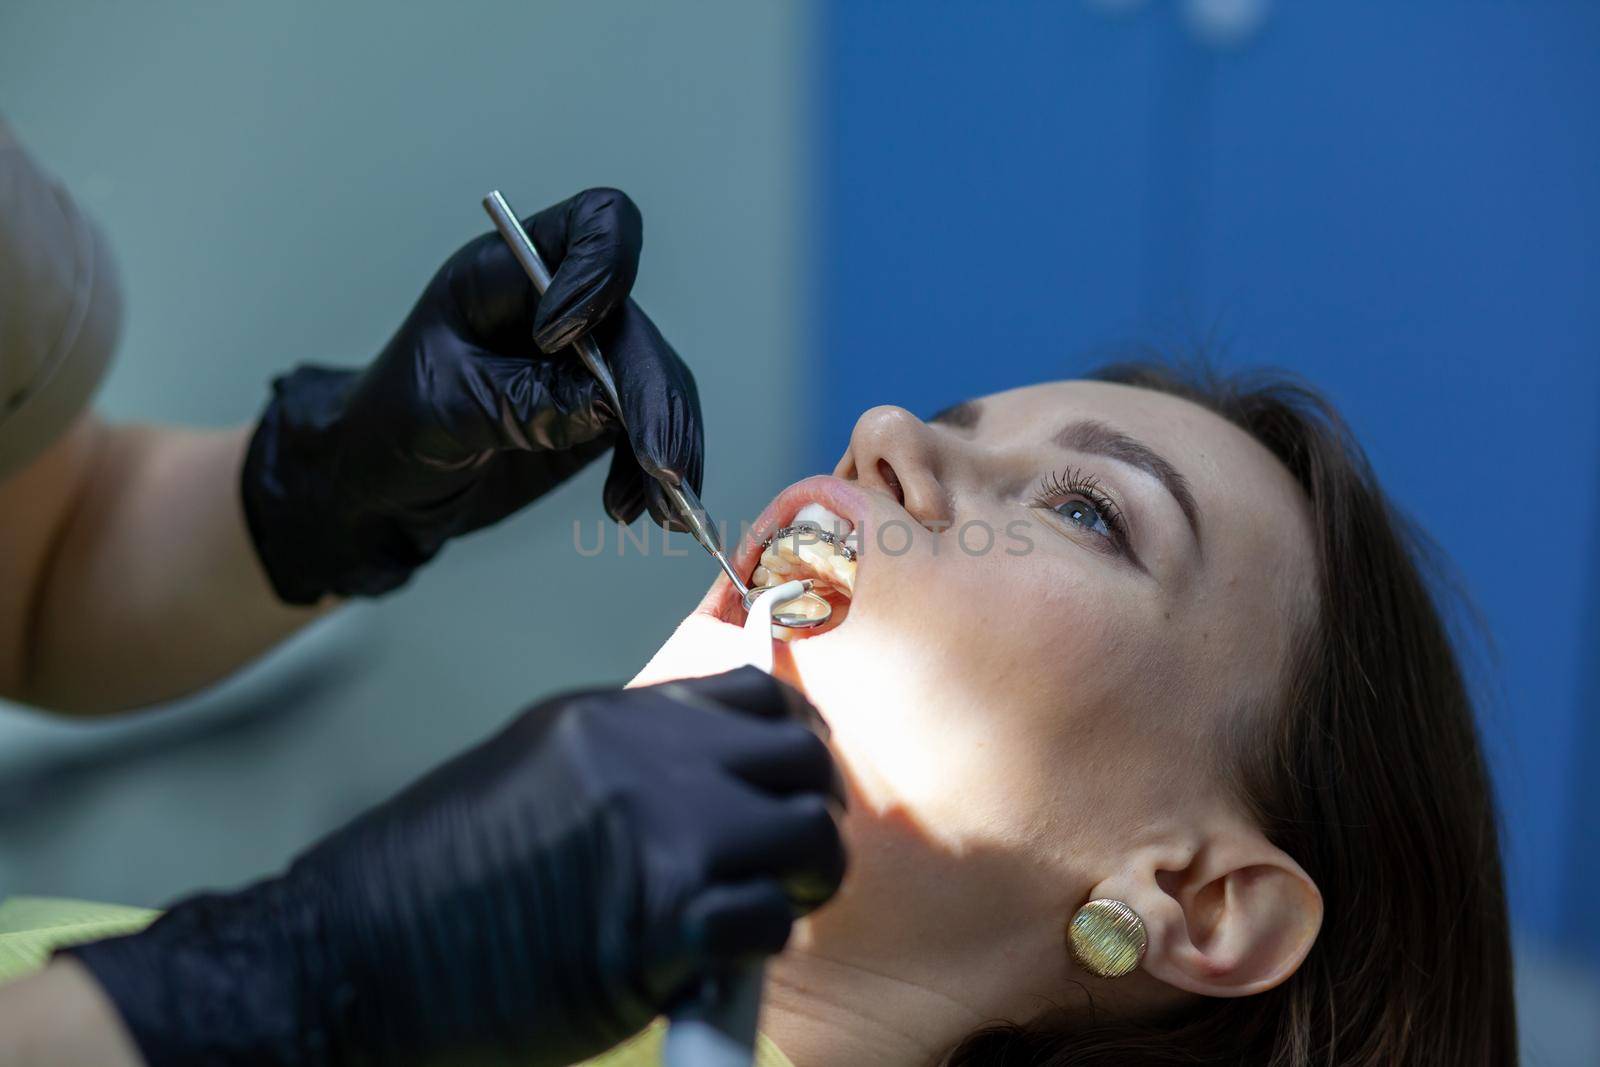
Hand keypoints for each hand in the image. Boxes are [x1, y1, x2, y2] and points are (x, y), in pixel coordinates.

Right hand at [67, 669, 843, 1066]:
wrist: (350, 955)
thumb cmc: (425, 882)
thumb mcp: (529, 773)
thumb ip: (626, 766)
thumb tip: (713, 784)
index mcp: (609, 719)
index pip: (756, 696)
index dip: (795, 738)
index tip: (796, 775)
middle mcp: (643, 760)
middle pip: (801, 756)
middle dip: (814, 806)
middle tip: (796, 854)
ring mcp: (656, 834)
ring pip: (807, 834)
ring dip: (806, 877)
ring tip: (775, 904)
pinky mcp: (658, 922)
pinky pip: (770, 919)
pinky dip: (762, 942)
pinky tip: (723, 955)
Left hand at [241, 188, 703, 603]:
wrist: (379, 482)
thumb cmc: (389, 425)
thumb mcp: (443, 409)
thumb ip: (522, 401)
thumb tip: (609, 406)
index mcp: (509, 272)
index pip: (593, 227)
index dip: (598, 272)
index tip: (556, 341)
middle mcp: (560, 305)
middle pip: (636, 329)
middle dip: (652, 399)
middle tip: (658, 466)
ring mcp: (587, 363)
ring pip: (659, 385)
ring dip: (669, 447)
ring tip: (665, 510)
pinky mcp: (600, 414)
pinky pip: (650, 432)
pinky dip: (655, 474)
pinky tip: (636, 510)